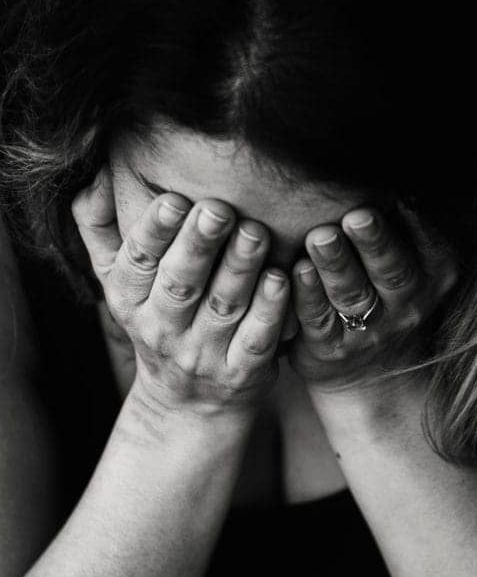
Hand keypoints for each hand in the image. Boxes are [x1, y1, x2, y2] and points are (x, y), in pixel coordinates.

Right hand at [72, 167, 289, 415]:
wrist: (189, 403)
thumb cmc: (158, 320)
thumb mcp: (119, 281)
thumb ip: (101, 228)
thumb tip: (95, 173)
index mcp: (129, 300)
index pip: (138, 262)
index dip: (154, 231)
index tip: (173, 198)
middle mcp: (162, 329)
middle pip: (181, 283)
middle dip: (199, 245)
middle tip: (219, 209)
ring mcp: (204, 354)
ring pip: (223, 307)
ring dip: (240, 268)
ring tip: (256, 232)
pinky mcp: (242, 372)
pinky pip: (257, 339)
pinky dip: (269, 310)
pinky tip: (282, 279)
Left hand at [288, 201, 456, 392]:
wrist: (372, 368)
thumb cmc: (388, 290)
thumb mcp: (415, 259)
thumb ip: (407, 220)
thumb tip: (390, 147)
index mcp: (434, 274)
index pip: (430, 246)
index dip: (417, 222)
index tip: (403, 193)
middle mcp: (408, 303)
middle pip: (392, 272)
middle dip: (375, 243)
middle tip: (357, 216)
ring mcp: (371, 330)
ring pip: (354, 296)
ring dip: (336, 266)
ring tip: (320, 238)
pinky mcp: (331, 347)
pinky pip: (318, 321)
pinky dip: (307, 296)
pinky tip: (293, 272)